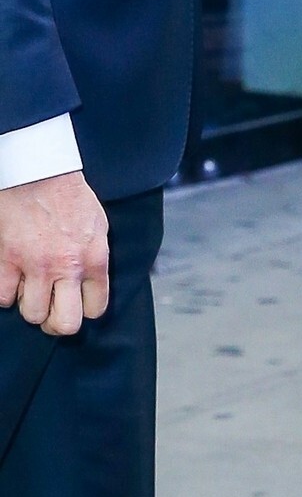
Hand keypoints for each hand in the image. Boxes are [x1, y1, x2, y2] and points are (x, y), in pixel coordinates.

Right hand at [0, 171, 109, 336]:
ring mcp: (35, 266)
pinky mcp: (7, 260)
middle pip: (65, 324)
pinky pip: (3, 297)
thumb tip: (92, 283)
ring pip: (32, 314)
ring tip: (29, 289)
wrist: (37, 172)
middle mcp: (67, 267)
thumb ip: (96, 257)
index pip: (96, 309)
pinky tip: (11, 279)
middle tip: (50, 313)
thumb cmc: (68, 196)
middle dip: (56, 324)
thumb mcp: (98, 226)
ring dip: (29, 305)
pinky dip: (5, 293)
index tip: (74, 303)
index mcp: (95, 260)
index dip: (83, 310)